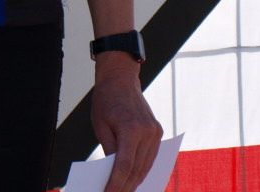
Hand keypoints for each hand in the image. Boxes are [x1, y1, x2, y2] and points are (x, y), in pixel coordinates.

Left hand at [91, 57, 163, 191]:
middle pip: (138, 168)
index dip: (117, 183)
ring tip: (124, 190)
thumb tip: (113, 173)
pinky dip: (143, 168)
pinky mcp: (158, 132)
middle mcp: (148, 132)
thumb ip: (109, 149)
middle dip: (126, 185)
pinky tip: (134, 178)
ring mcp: (156, 132)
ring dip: (136, 180)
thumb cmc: (106, 101)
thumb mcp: (101, 125)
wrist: (120, 79)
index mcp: (131, 129)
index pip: (124, 165)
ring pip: (147, 165)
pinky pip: (151, 156)